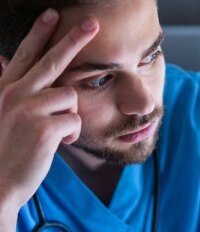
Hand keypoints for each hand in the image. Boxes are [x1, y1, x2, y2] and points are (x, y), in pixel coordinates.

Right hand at [0, 9, 98, 213]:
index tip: (52, 14)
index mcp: (5, 90)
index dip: (39, 33)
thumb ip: (11, 90)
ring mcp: (27, 109)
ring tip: (55, 133)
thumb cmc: (5, 151)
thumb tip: (1, 62)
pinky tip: (57, 144)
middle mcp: (14, 94)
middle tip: (92, 22)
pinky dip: (71, 134)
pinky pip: (75, 121)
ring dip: (69, 116)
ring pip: (70, 97)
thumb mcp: (3, 115)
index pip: (25, 55)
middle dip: (74, 39)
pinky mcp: (43, 128)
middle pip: (52, 60)